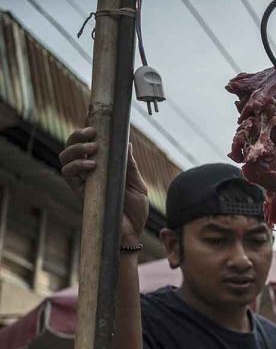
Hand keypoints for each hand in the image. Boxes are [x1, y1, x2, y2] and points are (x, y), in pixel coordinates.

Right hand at [59, 126, 149, 244]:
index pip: (89, 143)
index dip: (87, 129)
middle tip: (91, 131)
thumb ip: (128, 164)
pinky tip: (92, 165)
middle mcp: (88, 171)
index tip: (92, 115)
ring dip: (76, 148)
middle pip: (71, 146)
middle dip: (78, 135)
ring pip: (65, 157)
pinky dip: (77, 166)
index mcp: (102, 166)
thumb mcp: (136, 183)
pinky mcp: (79, 192)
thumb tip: (126, 141)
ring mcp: (81, 181)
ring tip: (93, 148)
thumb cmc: (134, 210)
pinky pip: (68, 174)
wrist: (132, 233)